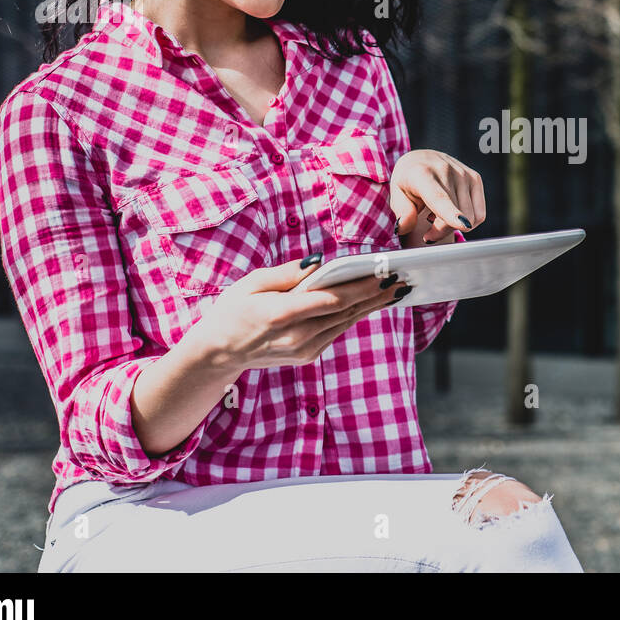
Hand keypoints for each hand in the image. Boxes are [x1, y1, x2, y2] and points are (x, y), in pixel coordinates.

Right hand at [185, 257, 408, 372]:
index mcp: (281, 315)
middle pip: (346, 312)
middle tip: (401, 278)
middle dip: (376, 294)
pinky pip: (337, 330)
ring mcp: (304, 350)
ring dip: (372, 306)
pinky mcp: (308, 356)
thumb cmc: (233, 310)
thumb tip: (320, 262)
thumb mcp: (253, 282)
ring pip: (346, 323)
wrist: (218, 353)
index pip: (332, 299)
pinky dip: (355, 315)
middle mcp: (297, 337)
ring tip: (395, 288)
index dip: (361, 287)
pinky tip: (371, 302)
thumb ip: (289, 273)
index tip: (383, 273)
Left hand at [388, 149, 485, 245]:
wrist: (422, 159)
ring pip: (469, 218)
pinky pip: (479, 215)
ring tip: (437, 217)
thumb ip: (401, 213)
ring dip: (453, 226)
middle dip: (440, 231)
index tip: (463, 225)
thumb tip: (402, 227)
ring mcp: (463, 173)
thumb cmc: (408, 181)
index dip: (451, 213)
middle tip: (428, 233)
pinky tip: (452, 212)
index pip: (439, 197)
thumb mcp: (397, 195)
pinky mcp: (475, 178)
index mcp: (421, 174)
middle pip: (454, 216)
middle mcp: (446, 170)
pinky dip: (467, 221)